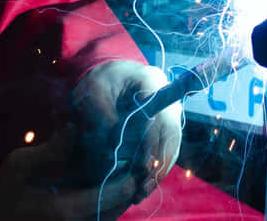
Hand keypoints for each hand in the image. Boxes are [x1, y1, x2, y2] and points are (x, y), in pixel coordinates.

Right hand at [0, 124, 137, 219]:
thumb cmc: (0, 199)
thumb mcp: (19, 167)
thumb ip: (52, 149)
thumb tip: (76, 128)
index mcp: (67, 209)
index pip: (115, 194)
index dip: (129, 175)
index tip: (131, 154)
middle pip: (118, 208)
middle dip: (128, 184)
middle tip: (131, 160)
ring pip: (110, 215)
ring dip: (118, 194)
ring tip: (119, 169)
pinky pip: (98, 218)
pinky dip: (105, 203)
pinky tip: (100, 183)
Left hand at [71, 61, 181, 204]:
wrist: (106, 74)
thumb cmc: (98, 81)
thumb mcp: (95, 95)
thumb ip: (106, 120)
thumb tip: (116, 153)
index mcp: (151, 81)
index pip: (159, 117)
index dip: (153, 144)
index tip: (143, 166)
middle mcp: (166, 97)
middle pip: (171, 134)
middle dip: (158, 163)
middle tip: (143, 187)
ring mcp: (168, 111)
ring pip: (171, 145)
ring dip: (159, 170)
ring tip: (142, 192)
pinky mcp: (164, 124)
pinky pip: (166, 147)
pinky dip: (157, 166)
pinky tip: (145, 183)